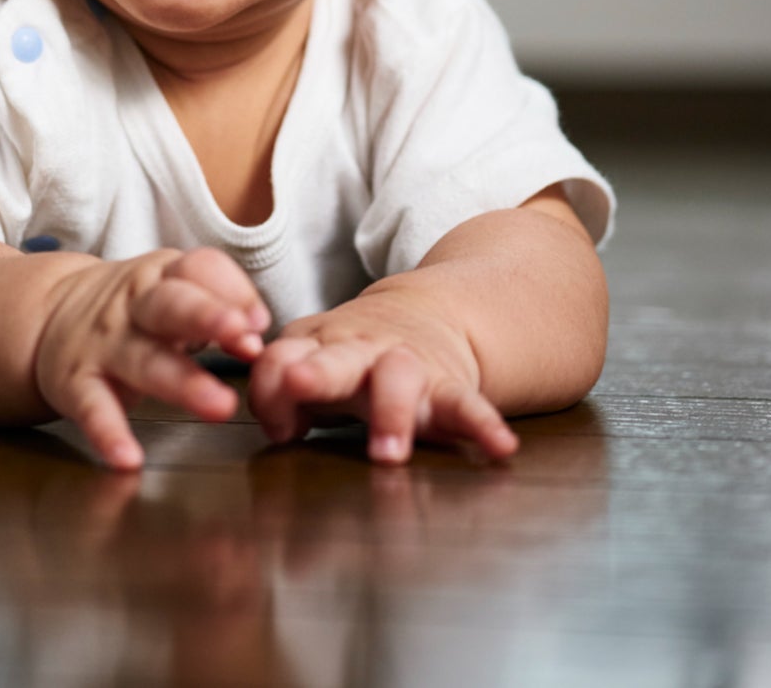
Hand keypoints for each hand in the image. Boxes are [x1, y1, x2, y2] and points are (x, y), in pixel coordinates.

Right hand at [35, 247, 269, 469]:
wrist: (46, 316)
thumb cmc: (129, 310)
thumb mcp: (170, 290)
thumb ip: (218, 307)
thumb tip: (257, 336)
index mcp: (162, 277)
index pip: (198, 268)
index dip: (233, 291)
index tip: (259, 323)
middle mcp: (133, 306)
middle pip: (171, 305)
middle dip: (208, 316)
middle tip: (243, 338)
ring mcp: (104, 344)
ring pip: (144, 360)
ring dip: (183, 382)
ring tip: (219, 406)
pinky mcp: (75, 383)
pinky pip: (92, 408)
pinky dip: (108, 433)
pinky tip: (128, 457)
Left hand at [247, 294, 517, 464]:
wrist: (423, 316)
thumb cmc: (352, 355)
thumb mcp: (312, 362)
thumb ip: (281, 394)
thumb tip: (278, 429)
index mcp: (320, 346)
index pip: (281, 359)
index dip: (270, 388)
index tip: (278, 429)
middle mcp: (361, 352)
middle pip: (336, 358)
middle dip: (317, 372)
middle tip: (300, 383)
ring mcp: (407, 366)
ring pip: (398, 379)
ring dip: (391, 413)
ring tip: (388, 453)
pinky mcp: (449, 387)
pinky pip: (468, 405)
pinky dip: (485, 426)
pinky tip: (500, 448)